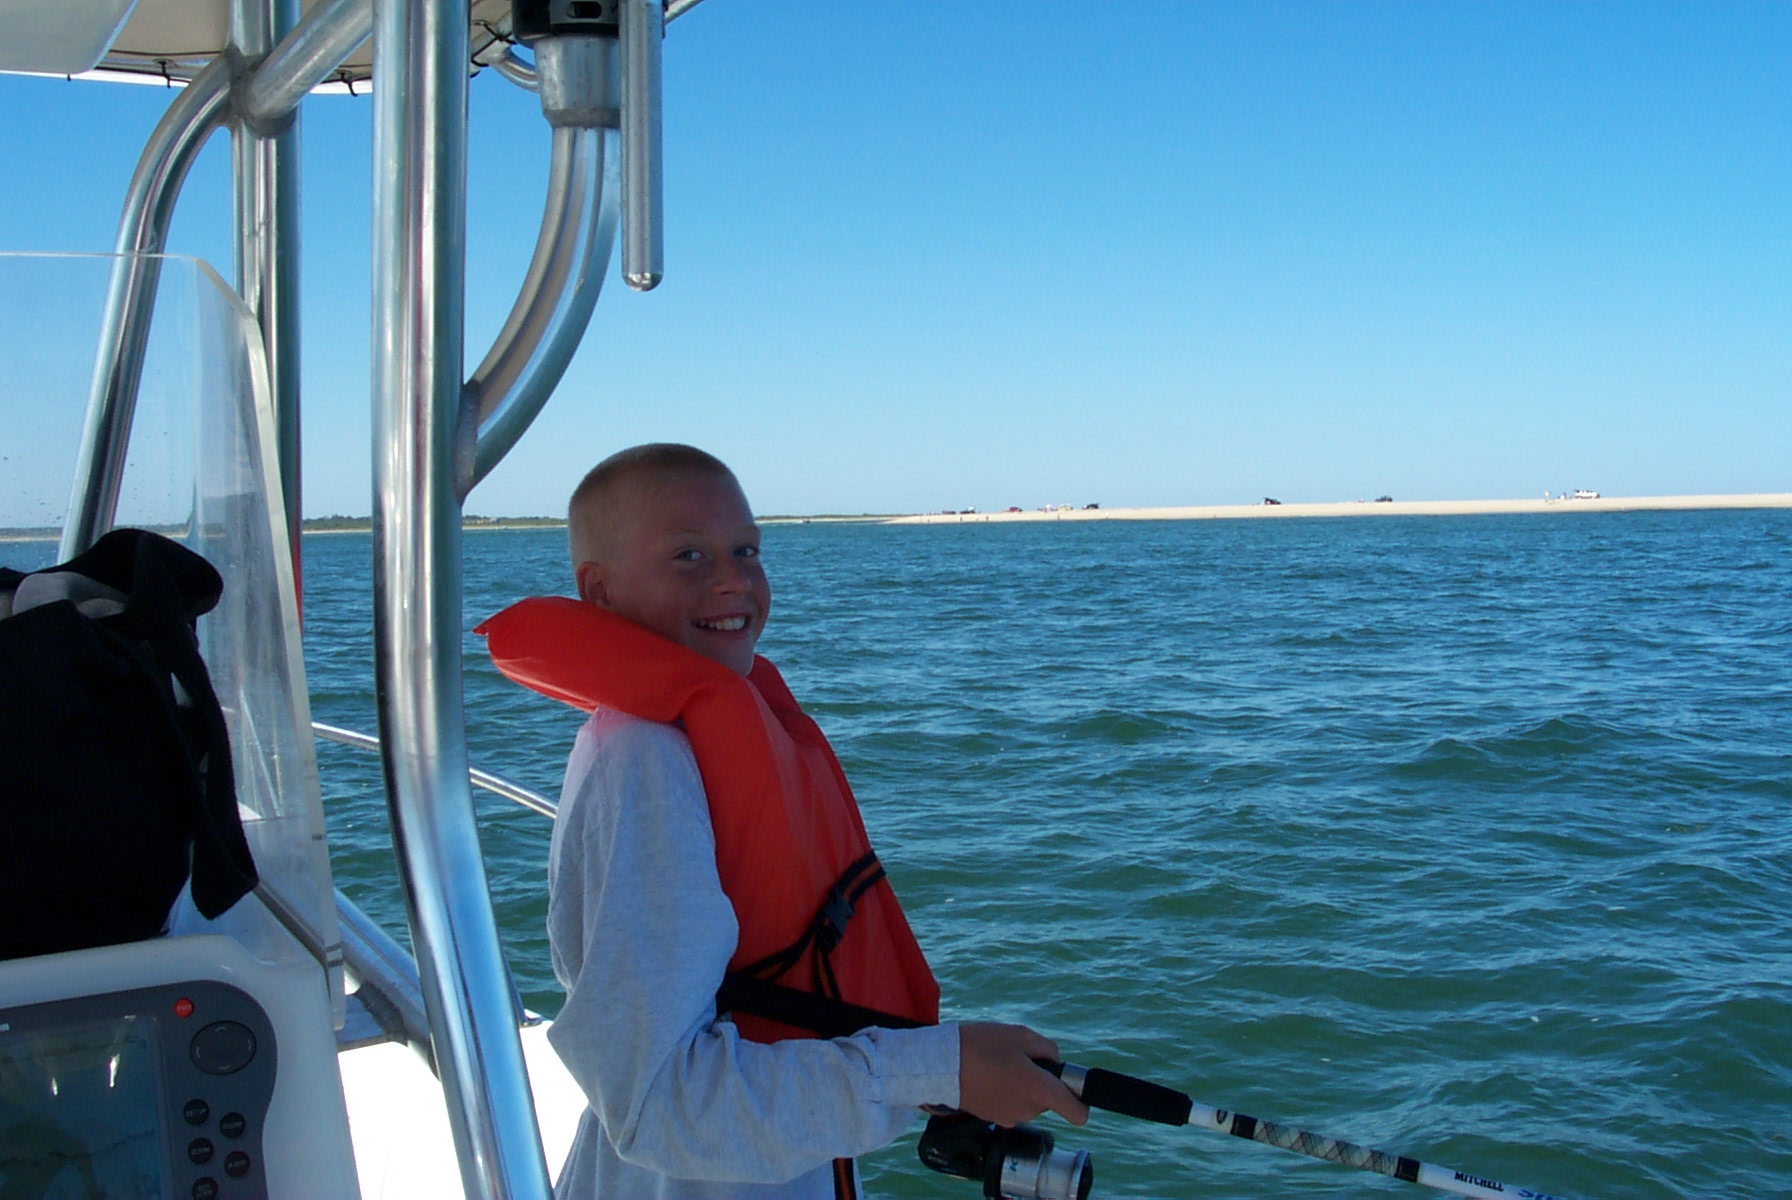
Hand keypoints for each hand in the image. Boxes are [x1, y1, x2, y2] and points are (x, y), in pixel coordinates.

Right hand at [957, 1023, 1089, 1127]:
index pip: (1077, 1112)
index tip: (1074, 1089)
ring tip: (999, 1065)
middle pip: (1049, 1099)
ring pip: (1030, 1102)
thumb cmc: (979, 1045)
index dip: (1081, 1102)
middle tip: (1018, 1059)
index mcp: (1038, 1089)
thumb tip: (1054, 1062)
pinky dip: (1007, 1093)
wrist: (938, 1066)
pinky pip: (1013, 1106)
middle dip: (1040, 1080)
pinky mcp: (995, 1120)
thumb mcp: (1019, 1034)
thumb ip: (1048, 1048)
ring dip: (1023, 1086)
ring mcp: (1010, 1118)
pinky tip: (989, 1076)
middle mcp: (1028, 1109)